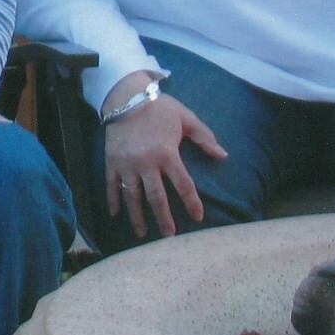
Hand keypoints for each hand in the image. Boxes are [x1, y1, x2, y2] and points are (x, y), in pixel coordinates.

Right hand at [103, 92, 223, 238]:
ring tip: (141, 233)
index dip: (191, 202)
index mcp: (167, 153)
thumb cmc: (159, 107)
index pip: (183, 184)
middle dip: (163, 218)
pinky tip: (115, 215)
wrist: (126, 97)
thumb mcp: (186, 118)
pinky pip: (111, 186)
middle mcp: (146, 163)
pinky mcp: (112, 162)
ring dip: (137, 217)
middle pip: (156, 197)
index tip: (198, 217)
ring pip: (132, 197)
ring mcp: (127, 164)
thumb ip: (205, 137)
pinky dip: (112, 201)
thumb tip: (223, 155)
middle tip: (169, 236)